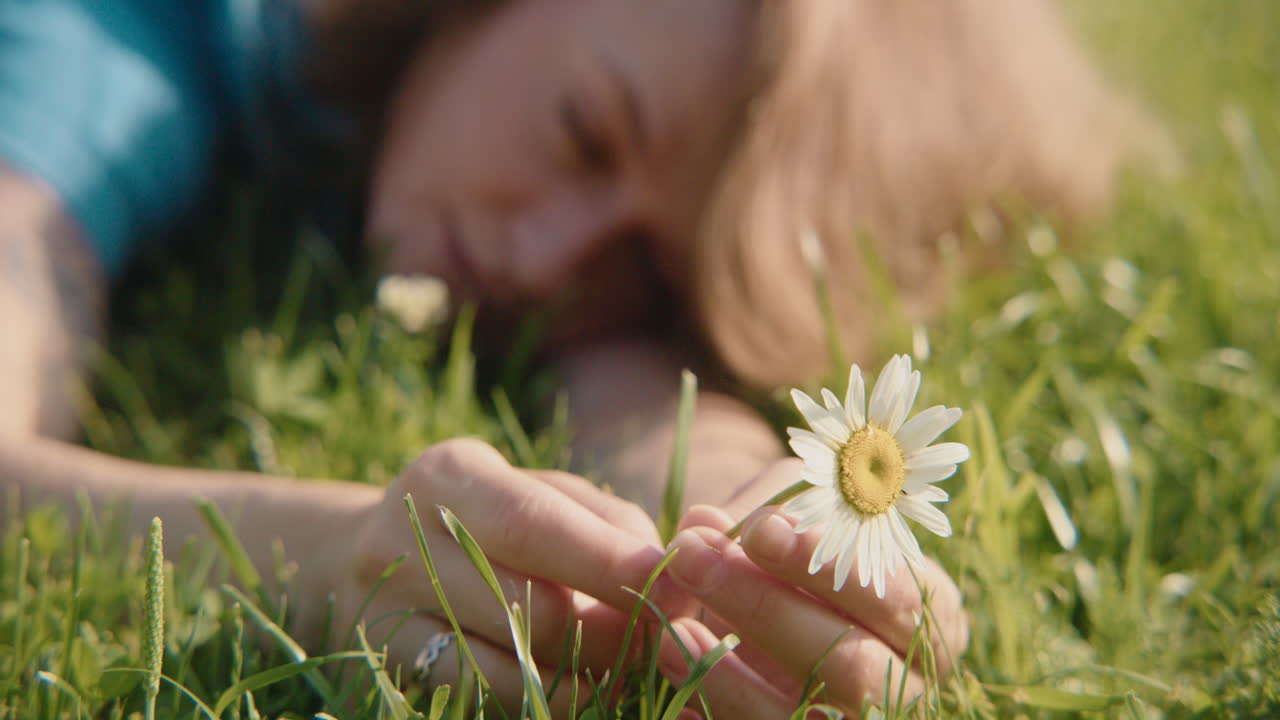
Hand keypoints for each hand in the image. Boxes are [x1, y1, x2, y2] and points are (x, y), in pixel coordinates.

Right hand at [298, 438, 687, 712]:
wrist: (368, 557)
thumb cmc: (488, 517)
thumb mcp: (542, 493)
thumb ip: (610, 523)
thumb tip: (678, 573)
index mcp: (450, 475)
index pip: (532, 524)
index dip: (610, 563)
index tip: (678, 587)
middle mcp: (403, 538)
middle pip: (528, 606)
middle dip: (616, 630)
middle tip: (670, 637)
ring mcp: (388, 611)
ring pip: (510, 664)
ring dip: (591, 672)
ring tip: (636, 662)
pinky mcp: (393, 667)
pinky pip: (485, 697)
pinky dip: (549, 699)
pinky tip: (586, 689)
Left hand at [658, 459, 968, 717]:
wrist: (791, 605)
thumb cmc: (809, 546)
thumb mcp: (802, 515)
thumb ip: (764, 514)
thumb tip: (704, 523)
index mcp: (930, 616)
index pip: (892, 596)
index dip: (825, 565)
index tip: (760, 527)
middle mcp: (908, 684)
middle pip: (850, 663)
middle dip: (764, 608)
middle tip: (692, 555)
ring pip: (804, 718)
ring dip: (728, 676)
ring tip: (671, 628)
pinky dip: (713, 710)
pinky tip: (671, 673)